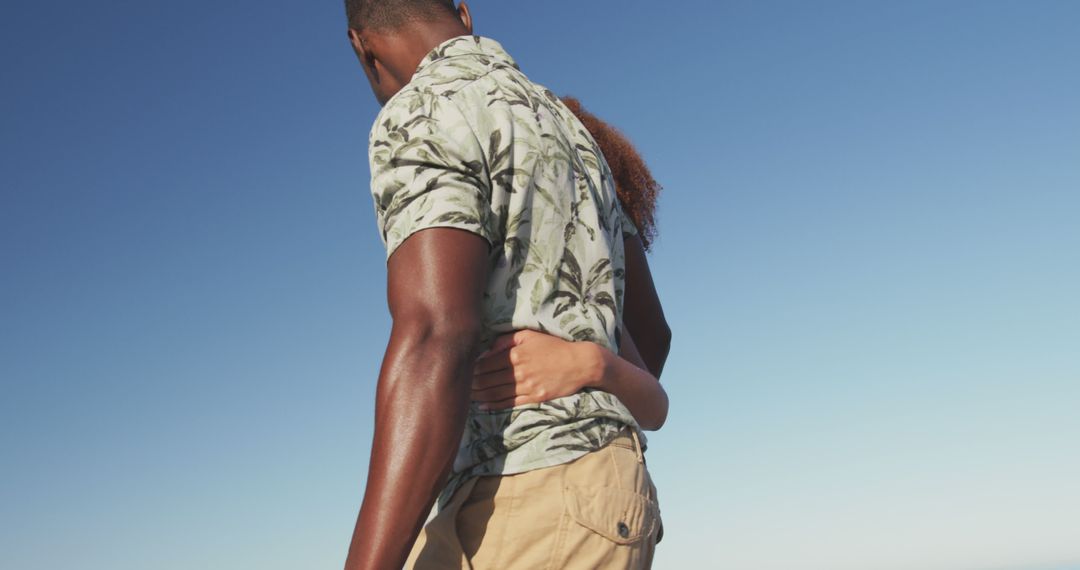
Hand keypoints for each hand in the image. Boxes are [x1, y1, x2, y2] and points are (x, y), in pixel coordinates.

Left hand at [471, 329, 606, 409]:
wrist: (580, 363)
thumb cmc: (555, 346)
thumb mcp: (530, 335)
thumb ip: (506, 340)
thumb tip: (487, 349)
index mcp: (516, 354)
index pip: (486, 363)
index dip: (471, 369)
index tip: (461, 371)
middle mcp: (519, 371)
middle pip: (488, 380)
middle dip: (471, 384)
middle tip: (458, 387)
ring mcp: (527, 386)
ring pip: (496, 392)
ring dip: (479, 395)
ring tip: (466, 397)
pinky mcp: (534, 397)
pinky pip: (510, 402)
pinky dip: (494, 405)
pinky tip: (483, 405)